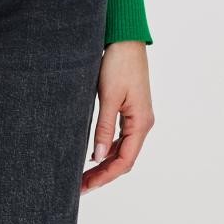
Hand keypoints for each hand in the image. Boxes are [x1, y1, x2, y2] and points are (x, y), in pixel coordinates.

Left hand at [82, 40, 153, 193]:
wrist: (125, 37)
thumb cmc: (118, 63)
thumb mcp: (108, 96)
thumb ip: (104, 128)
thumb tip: (98, 157)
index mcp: (141, 123)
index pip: (124, 161)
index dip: (105, 176)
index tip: (86, 186)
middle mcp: (142, 122)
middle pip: (124, 158)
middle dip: (103, 173)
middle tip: (80, 185)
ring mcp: (137, 115)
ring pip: (122, 148)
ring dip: (105, 162)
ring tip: (84, 173)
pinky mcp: (130, 107)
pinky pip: (120, 135)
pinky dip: (108, 147)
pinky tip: (94, 151)